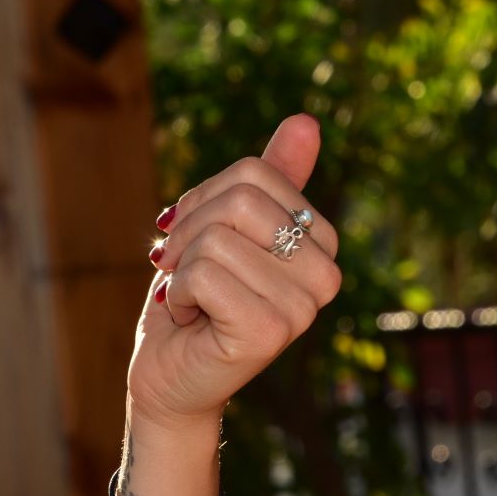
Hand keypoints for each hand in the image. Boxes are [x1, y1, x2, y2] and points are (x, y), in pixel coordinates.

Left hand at [129, 113, 342, 432]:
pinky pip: (205, 275)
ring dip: (182, 268)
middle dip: (188, 231)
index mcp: (320, 242)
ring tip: (193, 300)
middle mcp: (326, 276)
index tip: (193, 239)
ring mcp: (304, 308)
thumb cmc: (196, 299)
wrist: (170, 374)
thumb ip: (267, 180)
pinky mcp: (270, 332)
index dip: (202, 199)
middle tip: (182, 270)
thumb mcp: (223, 227)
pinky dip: (180, 294)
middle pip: (238, 201)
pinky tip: (192, 320)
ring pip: (217, 239)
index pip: (250, 173)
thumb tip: (306, 120)